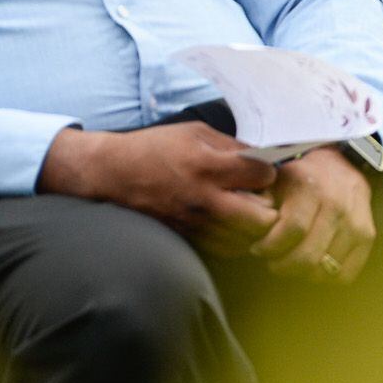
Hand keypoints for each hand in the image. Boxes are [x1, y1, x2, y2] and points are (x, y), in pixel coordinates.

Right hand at [38, 123, 278, 244]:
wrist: (112, 172)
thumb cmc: (156, 147)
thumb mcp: (196, 133)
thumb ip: (234, 146)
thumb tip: (267, 158)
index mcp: (208, 165)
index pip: (263, 176)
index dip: (269, 173)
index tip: (261, 171)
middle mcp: (203, 198)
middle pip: (263, 218)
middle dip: (270, 207)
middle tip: (262, 197)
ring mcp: (194, 222)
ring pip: (246, 239)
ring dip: (254, 226)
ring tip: (247, 211)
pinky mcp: (186, 236)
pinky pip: (225, 249)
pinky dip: (235, 239)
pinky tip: (230, 224)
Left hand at [246, 145, 375, 284]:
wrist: (340, 166)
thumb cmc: (299, 179)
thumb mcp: (274, 181)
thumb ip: (258, 203)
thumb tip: (247, 229)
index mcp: (311, 186)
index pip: (292, 229)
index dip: (270, 247)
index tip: (258, 249)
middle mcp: (338, 203)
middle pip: (309, 255)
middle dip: (283, 266)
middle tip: (273, 261)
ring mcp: (356, 221)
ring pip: (326, 268)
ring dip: (303, 273)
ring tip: (293, 261)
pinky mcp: (368, 235)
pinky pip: (346, 273)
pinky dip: (327, 276)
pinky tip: (314, 266)